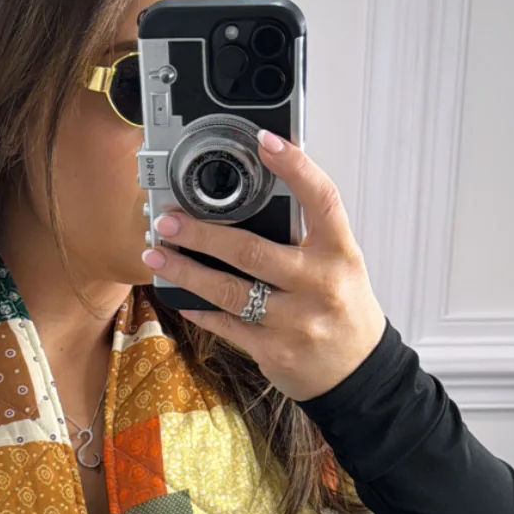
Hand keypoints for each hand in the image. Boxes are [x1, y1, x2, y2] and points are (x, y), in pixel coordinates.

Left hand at [141, 128, 386, 401]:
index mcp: (340, 254)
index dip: (295, 167)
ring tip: (157, 255)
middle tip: (168, 219)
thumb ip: (307, 237)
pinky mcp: (274, 351)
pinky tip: (178, 295)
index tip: (265, 141)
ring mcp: (294, 322)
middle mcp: (319, 286)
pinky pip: (227, 326)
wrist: (356, 372)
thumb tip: (253, 203)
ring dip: (187, 270)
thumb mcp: (341, 266)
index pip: (321, 200)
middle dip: (202, 234)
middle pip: (252, 251)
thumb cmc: (344, 310)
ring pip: (230, 292)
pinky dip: (199, 309)